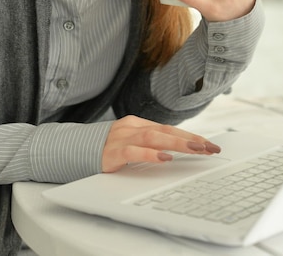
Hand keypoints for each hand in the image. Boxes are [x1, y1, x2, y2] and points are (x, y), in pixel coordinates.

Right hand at [102, 115, 220, 172]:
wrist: (72, 149)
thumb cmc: (105, 149)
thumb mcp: (130, 144)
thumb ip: (148, 145)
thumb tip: (176, 152)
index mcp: (137, 124)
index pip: (169, 129)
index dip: (190, 136)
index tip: (209, 145)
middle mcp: (131, 127)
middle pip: (165, 130)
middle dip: (190, 139)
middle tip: (210, 147)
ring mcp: (121, 138)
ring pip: (153, 137)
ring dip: (176, 143)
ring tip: (195, 149)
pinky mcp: (111, 152)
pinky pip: (133, 151)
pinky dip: (149, 154)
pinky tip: (164, 158)